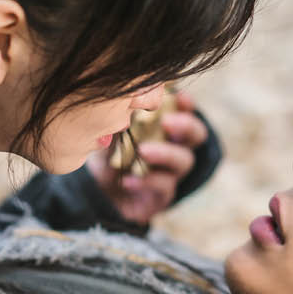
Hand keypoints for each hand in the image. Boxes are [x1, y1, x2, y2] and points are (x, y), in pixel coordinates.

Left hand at [86, 92, 207, 224]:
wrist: (97, 194)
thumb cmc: (106, 158)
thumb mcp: (108, 135)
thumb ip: (118, 119)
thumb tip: (122, 100)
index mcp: (164, 129)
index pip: (184, 112)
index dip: (186, 104)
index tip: (178, 97)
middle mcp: (174, 149)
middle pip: (196, 135)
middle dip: (186, 126)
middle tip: (166, 122)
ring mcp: (171, 174)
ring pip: (183, 161)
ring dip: (165, 153)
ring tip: (143, 151)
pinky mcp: (162, 196)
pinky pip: (164, 187)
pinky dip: (147, 181)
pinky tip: (128, 180)